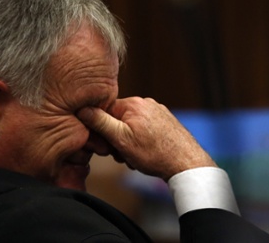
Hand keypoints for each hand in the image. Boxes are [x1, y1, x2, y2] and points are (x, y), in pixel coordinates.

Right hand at [77, 97, 215, 180]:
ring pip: (130, 127)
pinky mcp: (165, 122)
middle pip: (117, 120)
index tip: (106, 145)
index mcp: (133, 103)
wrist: (186, 164)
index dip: (101, 130)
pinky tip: (146, 154)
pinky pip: (144, 130)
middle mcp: (146, 103)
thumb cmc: (154, 153)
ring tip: (136, 157)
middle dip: (116, 139)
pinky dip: (141, 142)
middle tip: (122, 155)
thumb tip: (82, 108)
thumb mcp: (121, 139)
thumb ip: (100, 122)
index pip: (104, 111)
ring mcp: (157, 112)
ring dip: (128, 143)